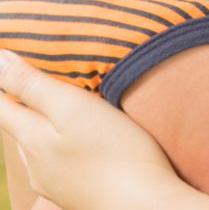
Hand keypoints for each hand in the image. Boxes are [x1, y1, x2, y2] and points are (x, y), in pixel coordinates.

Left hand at [0, 51, 182, 209]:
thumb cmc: (115, 152)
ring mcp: (53, 182)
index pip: (1, 105)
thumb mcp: (74, 108)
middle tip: (37, 80)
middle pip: (19, 126)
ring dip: (44, 126)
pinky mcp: (74, 193)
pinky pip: (57, 163)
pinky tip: (81, 143)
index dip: (3, 82)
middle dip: (22, 104)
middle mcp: (35, 164)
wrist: (144, 205)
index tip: (7, 62)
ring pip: (37, 146)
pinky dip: (61, 145)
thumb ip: (34, 85)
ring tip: (63, 108)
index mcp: (31, 139)